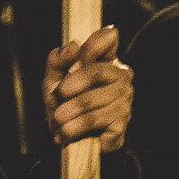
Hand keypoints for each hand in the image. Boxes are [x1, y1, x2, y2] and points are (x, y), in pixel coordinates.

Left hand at [44, 25, 131, 152]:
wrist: (73, 140)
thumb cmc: (66, 104)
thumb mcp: (54, 79)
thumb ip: (58, 60)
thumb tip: (73, 47)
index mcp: (107, 61)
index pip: (109, 38)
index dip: (89, 48)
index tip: (71, 66)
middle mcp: (121, 77)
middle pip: (94, 72)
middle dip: (66, 88)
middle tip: (54, 100)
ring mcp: (124, 101)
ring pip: (89, 101)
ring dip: (65, 114)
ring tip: (56, 121)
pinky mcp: (121, 123)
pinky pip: (93, 121)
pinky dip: (72, 129)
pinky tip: (66, 133)